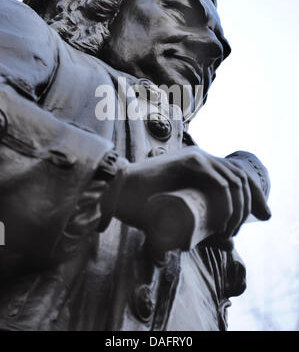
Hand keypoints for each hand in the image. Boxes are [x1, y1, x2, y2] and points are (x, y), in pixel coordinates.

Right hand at [114, 147, 270, 247]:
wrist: (120, 191)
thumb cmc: (147, 205)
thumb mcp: (183, 217)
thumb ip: (202, 228)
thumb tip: (229, 245)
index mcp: (205, 165)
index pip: (239, 176)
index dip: (254, 196)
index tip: (258, 218)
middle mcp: (203, 158)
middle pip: (240, 177)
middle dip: (250, 204)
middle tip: (236, 231)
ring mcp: (196, 157)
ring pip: (232, 180)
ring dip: (238, 207)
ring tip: (229, 230)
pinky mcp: (187, 161)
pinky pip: (217, 178)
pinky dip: (227, 200)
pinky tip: (225, 218)